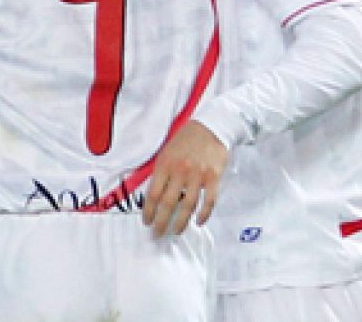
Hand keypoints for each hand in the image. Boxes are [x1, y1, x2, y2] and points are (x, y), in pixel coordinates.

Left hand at [142, 121, 227, 236]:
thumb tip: (153, 197)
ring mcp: (198, 175)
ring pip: (188, 205)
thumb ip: (161, 173)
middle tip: (158, 233)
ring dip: (181, 222)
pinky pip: (209, 201)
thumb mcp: (166, 152)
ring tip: (176, 231)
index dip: (149, 212)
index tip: (147, 222)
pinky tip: (199, 221)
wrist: (210, 127)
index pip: (153, 195)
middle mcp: (180, 171)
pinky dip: (204, 214)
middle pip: (168, 203)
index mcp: (165, 165)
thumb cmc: (186, 140)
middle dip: (161, 222)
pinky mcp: (214, 177)